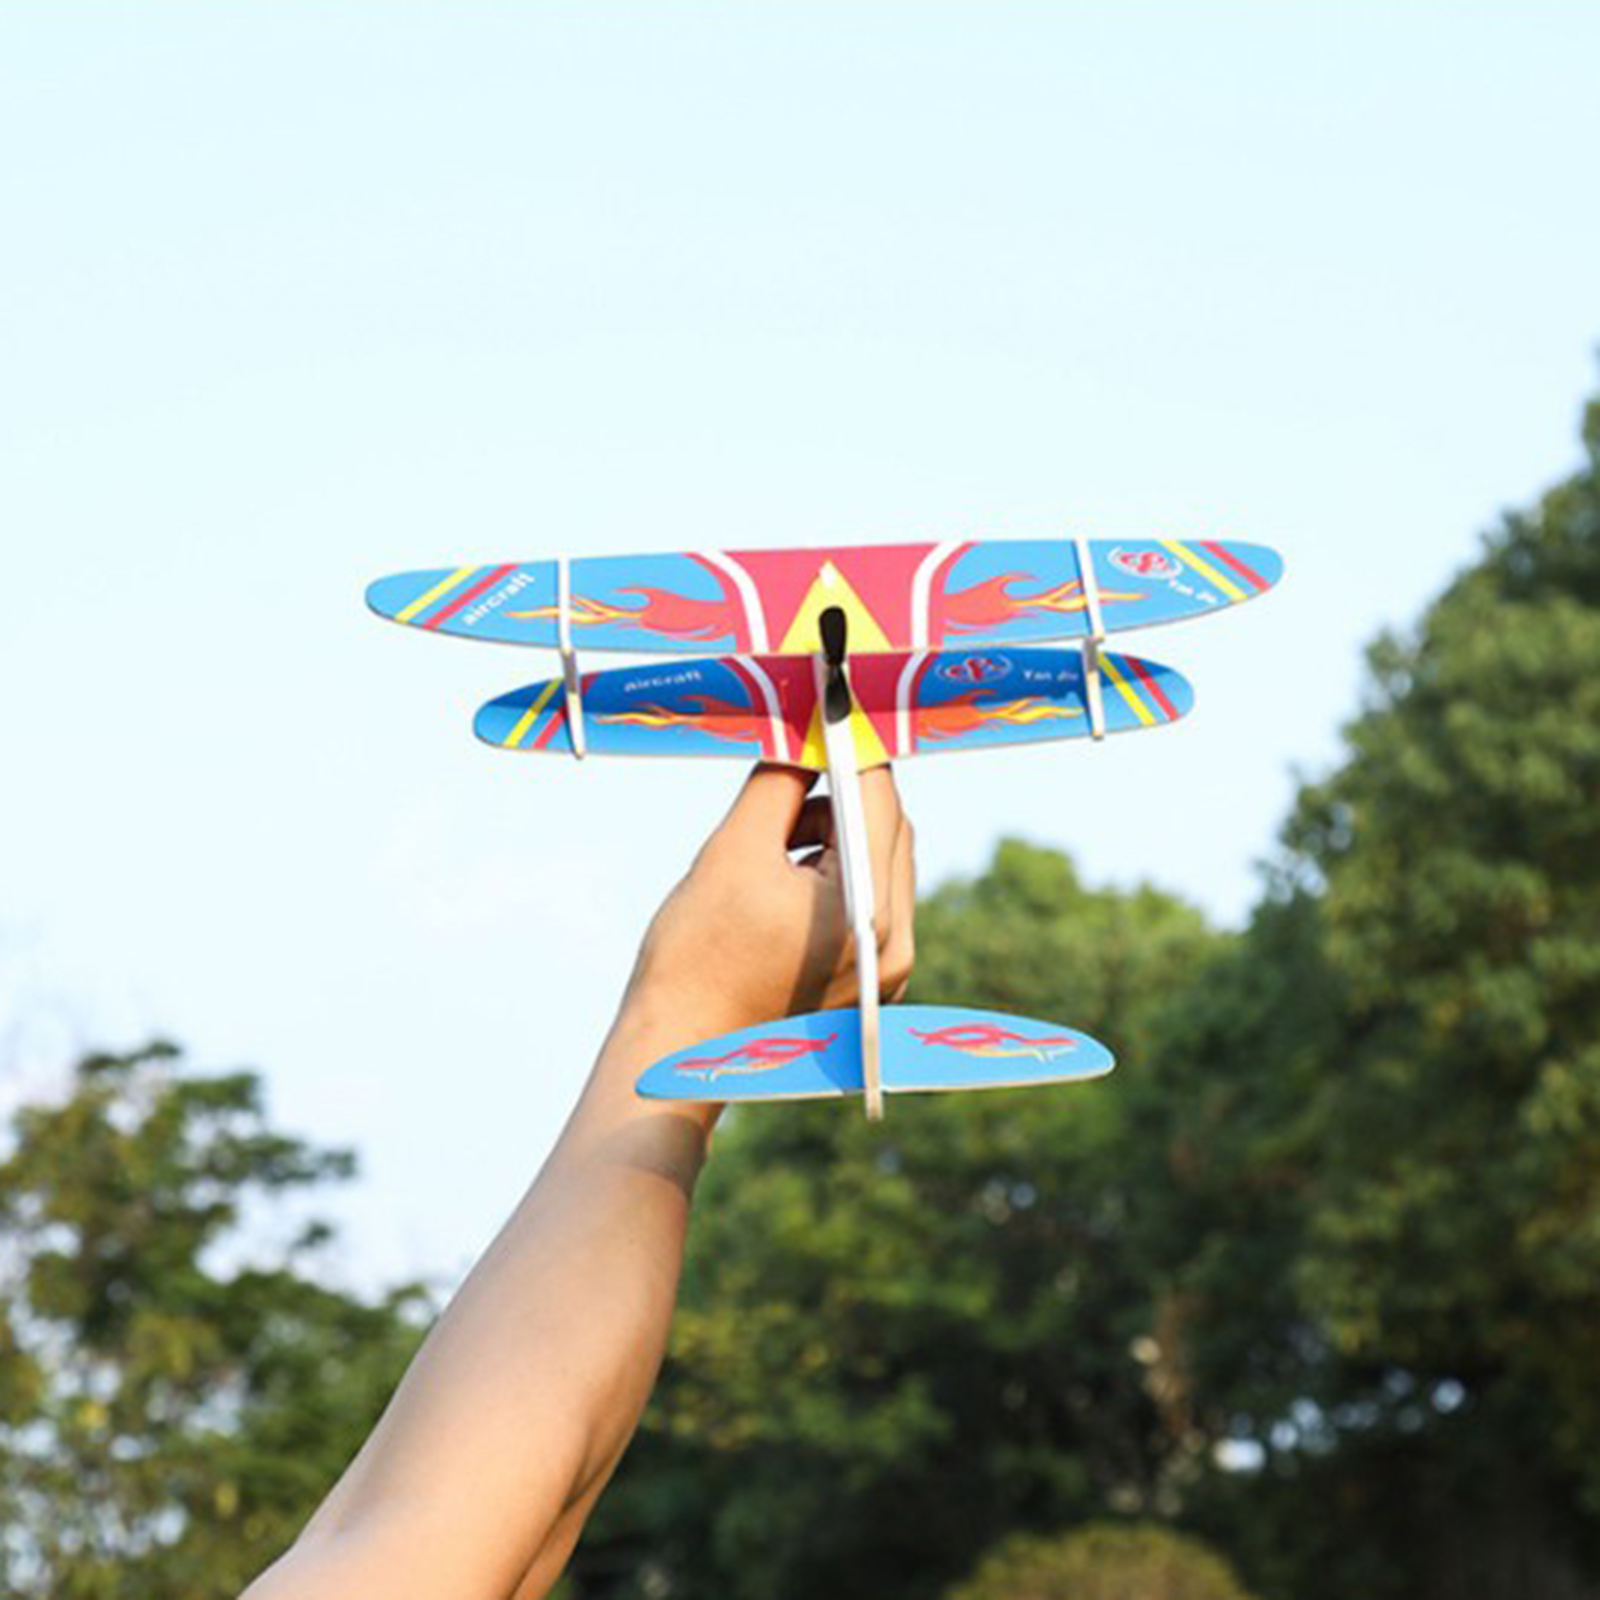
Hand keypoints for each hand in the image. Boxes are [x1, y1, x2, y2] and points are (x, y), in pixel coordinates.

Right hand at [621, 763, 915, 1040]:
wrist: (677, 1047)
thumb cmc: (695, 954)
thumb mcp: (733, 851)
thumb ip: (778, 784)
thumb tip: (804, 734)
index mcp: (868, 914)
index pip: (879, 802)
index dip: (854, 747)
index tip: (829, 706)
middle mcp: (893, 945)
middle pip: (889, 832)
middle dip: (843, 793)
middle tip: (789, 773)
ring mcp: (884, 970)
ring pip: (878, 864)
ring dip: (834, 835)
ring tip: (770, 848)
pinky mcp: (867, 981)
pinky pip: (867, 901)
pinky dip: (834, 874)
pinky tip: (780, 883)